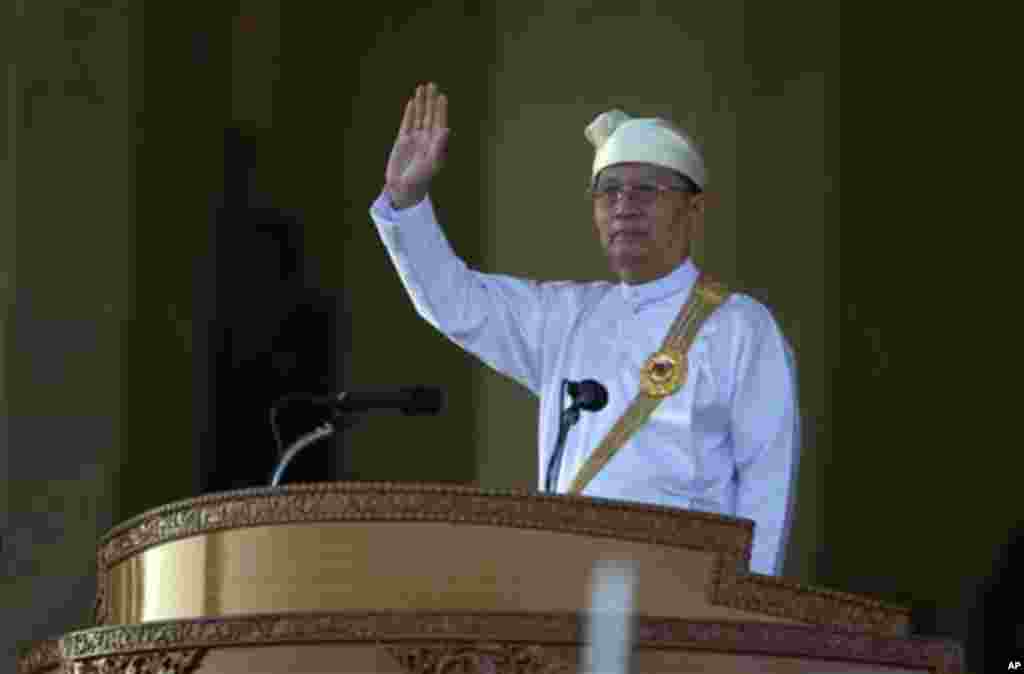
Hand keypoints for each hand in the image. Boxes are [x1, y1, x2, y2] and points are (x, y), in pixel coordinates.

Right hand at [385, 82, 449, 208]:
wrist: (403, 189)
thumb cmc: (421, 179)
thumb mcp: (432, 163)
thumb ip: (440, 146)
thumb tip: (447, 129)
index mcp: (436, 144)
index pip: (439, 122)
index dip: (441, 109)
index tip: (442, 96)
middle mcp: (427, 139)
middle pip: (430, 116)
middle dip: (431, 101)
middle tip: (433, 84)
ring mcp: (415, 139)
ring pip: (419, 117)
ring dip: (420, 103)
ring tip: (421, 88)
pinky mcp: (402, 141)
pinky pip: (407, 123)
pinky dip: (409, 113)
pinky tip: (412, 103)